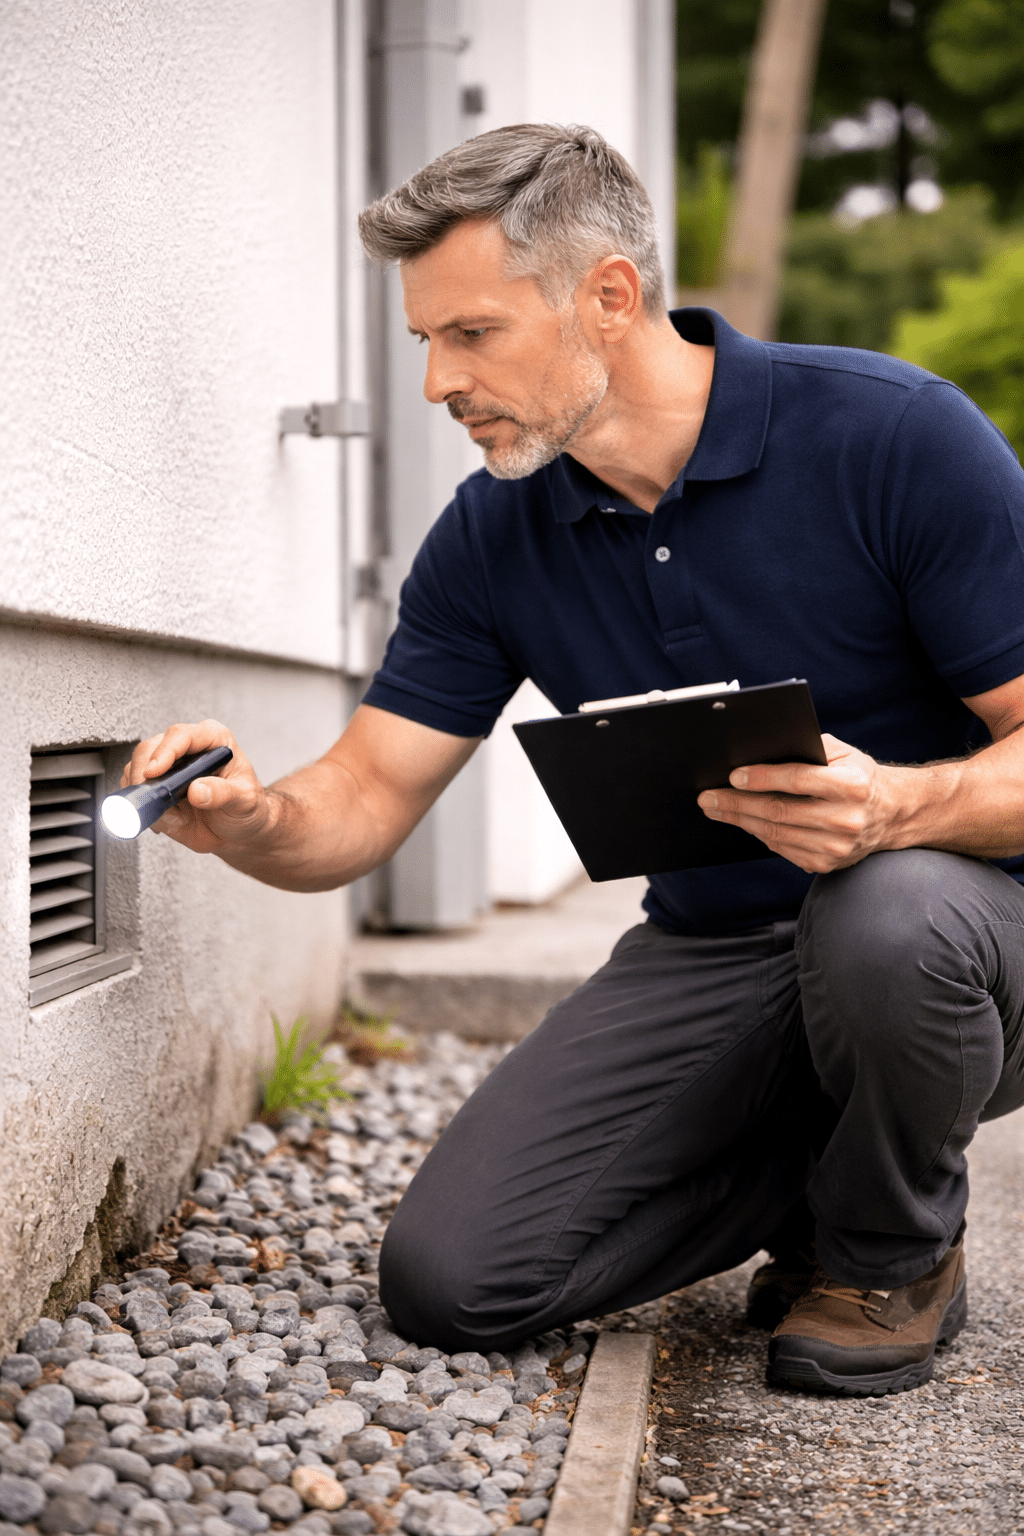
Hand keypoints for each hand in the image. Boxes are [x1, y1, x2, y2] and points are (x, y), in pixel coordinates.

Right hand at [121, 720, 272, 854]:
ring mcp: (168, 767)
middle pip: (150, 748)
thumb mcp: (245, 801)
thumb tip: (197, 790)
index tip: (154, 772)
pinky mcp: (156, 786)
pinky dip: (140, 806)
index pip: (182, 735)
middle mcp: (187, 748)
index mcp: (213, 739)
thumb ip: (223, 793)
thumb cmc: (247, 808)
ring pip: (136, 768)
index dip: (164, 752)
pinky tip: (161, 819)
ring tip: (165, 815)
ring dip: (141, 792)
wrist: (238, 831)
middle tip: (150, 799)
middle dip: (143, 774)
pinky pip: (136, 791)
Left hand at [697, 734, 899, 873]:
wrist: (891, 814)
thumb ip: (808, 748)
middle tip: (708, 796)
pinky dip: (758, 834)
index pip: (798, 780)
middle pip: (779, 811)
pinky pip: (781, 848)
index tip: (733, 775)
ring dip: (740, 821)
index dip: (762, 778)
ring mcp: (836, 847)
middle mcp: (846, 819)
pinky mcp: (826, 864)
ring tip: (716, 809)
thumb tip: (761, 752)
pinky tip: (742, 822)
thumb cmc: (859, 776)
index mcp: (852, 785)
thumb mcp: (844, 753)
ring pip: (775, 833)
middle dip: (737, 803)